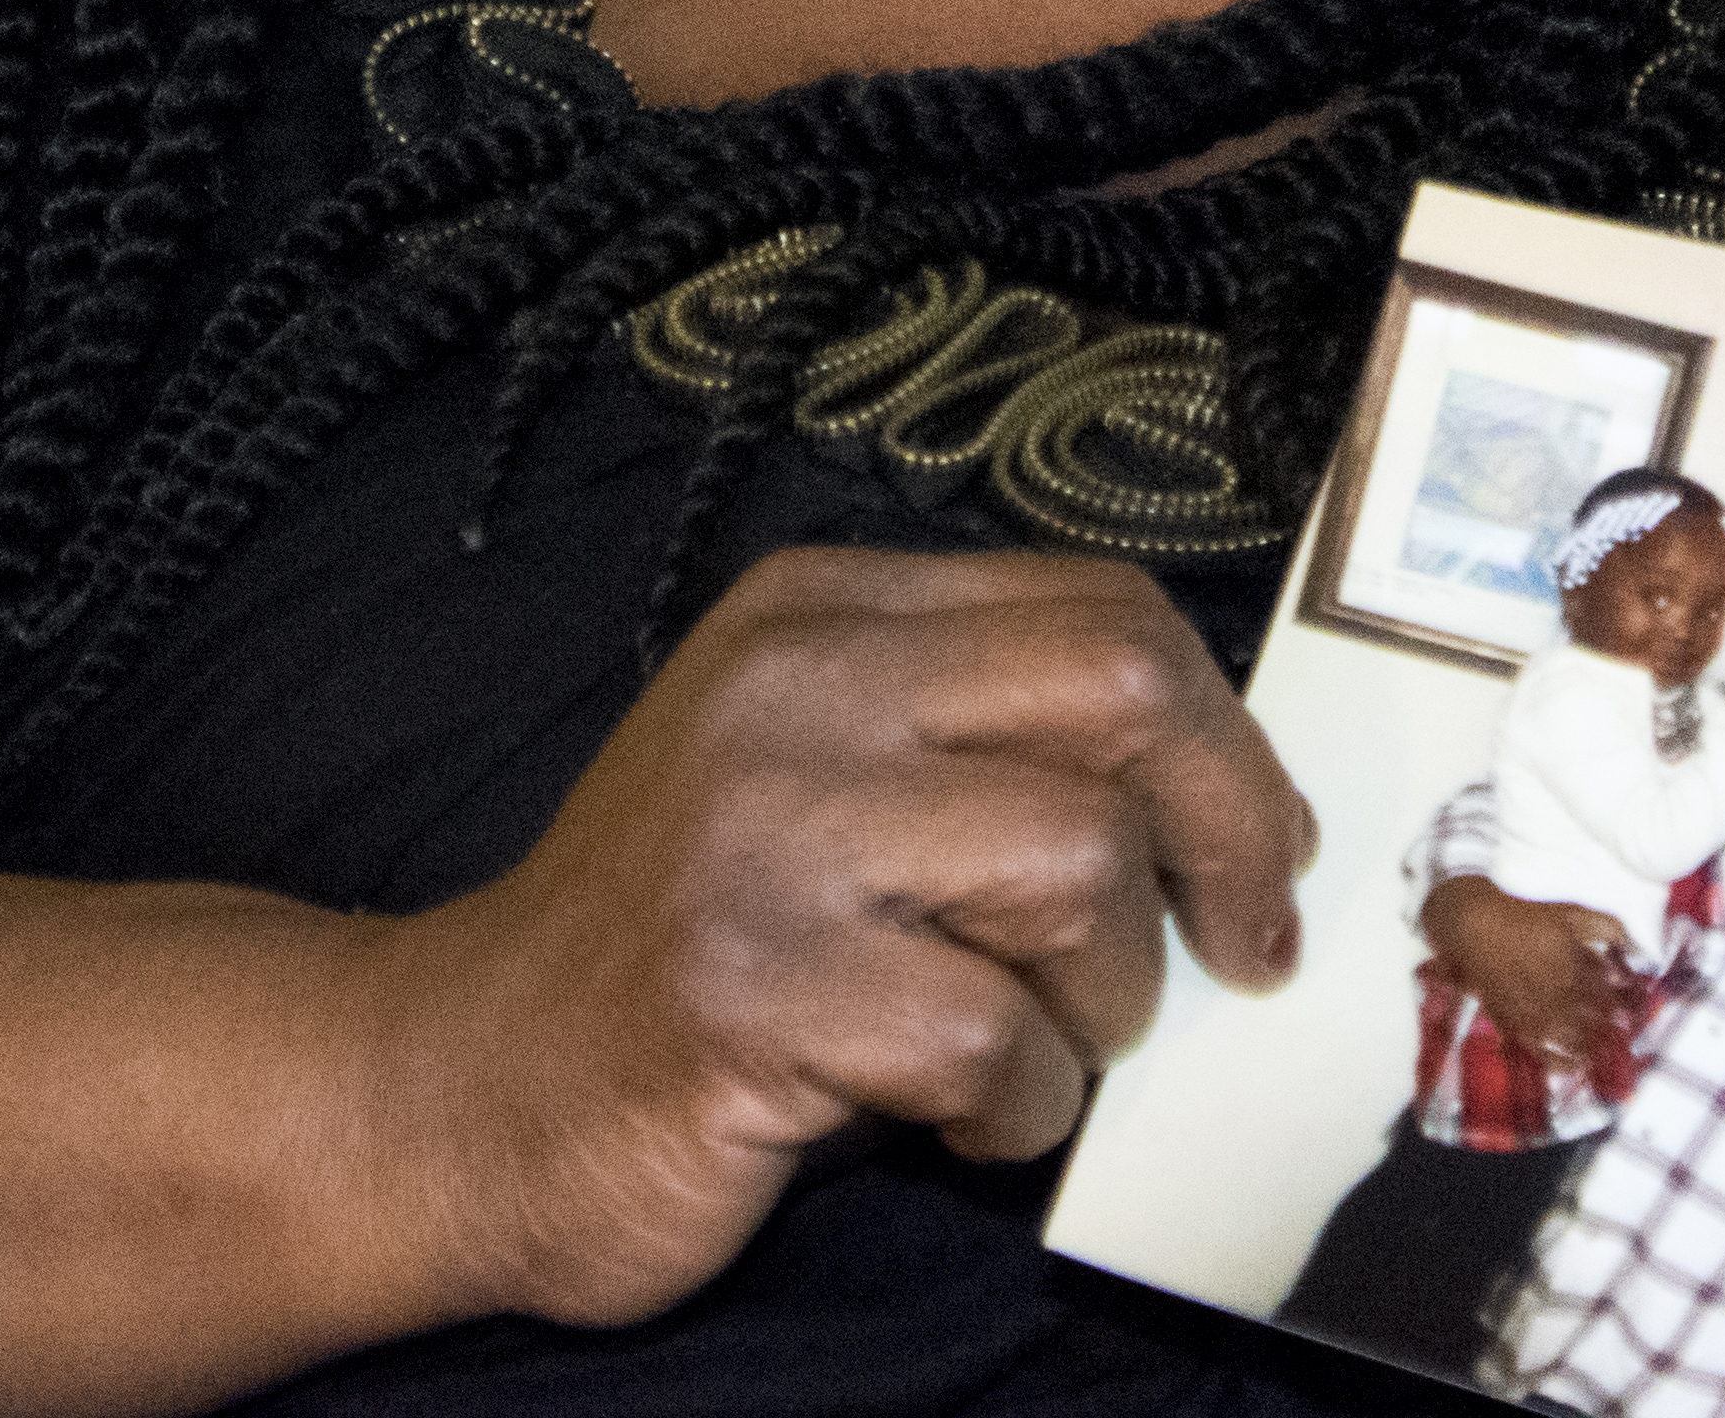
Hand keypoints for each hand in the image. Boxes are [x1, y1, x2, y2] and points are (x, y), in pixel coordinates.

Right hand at [421, 547, 1310, 1325]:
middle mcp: (793, 690)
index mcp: (822, 613)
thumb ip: (986, 743)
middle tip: (1237, 949)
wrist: (465, 1087)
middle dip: (1224, 831)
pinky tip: (958, 1117)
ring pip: (1075, 863)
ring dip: (1104, 995)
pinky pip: (990, 1038)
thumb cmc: (688, 952)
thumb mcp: (825, 782)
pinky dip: (1019, 1106)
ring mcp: (763, 835)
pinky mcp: (751, 991)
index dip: (1222, 736)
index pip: (1103, 607)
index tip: (1260, 848)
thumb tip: (1224, 795)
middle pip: (1119, 688)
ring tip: (1040, 1044)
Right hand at [1422, 876, 1632, 1067]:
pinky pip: (1543, 1056)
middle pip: (1600, 1023)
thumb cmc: (1524, 917)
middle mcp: (1561, 995)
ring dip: (1595, 1048)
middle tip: (1623, 1031)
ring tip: (1606, 1050)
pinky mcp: (1516, 1027)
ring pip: (1577, 1042)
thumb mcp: (1571, 913)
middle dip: (1616, 1029)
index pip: (1615, 997)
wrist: (1476, 927)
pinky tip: (1576, 1066)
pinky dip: (1562, 1065)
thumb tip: (1631, 948)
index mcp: (1578, 968)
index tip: (1637, 1010)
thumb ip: (1606, 927)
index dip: (1630, 1007)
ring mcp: (1538, 1014)